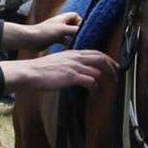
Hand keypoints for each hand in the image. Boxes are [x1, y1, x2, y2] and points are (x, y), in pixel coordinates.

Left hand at [0, 12, 81, 50]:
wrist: (29, 39)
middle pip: (74, 25)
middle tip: (84, 38)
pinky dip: (68, 44)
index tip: (83, 30)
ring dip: (74, 38)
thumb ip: (76, 30)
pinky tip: (71, 50)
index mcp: (62, 18)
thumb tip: (88, 32)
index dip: (81, 21)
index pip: (76, 16)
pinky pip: (65, 41)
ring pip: (70, 34)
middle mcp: (60, 24)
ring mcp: (57, 32)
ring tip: (80, 45)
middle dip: (79, 31)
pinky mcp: (53, 39)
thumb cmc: (44, 32)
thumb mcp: (63, 30)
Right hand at [0, 49, 117, 91]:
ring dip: (105, 81)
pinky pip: (91, 82)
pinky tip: (94, 94)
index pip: (95, 52)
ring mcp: (74, 66)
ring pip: (98, 71)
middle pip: (101, 59)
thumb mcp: (57, 61)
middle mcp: (75, 57)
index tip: (113, 66)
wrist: (30, 72)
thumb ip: (68, 63)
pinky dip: (96, 89)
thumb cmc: (40, 69)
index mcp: (72, 53)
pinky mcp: (72, 76)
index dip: (107, 59)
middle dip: (112, 68)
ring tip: (107, 89)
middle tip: (117, 76)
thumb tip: (75, 70)